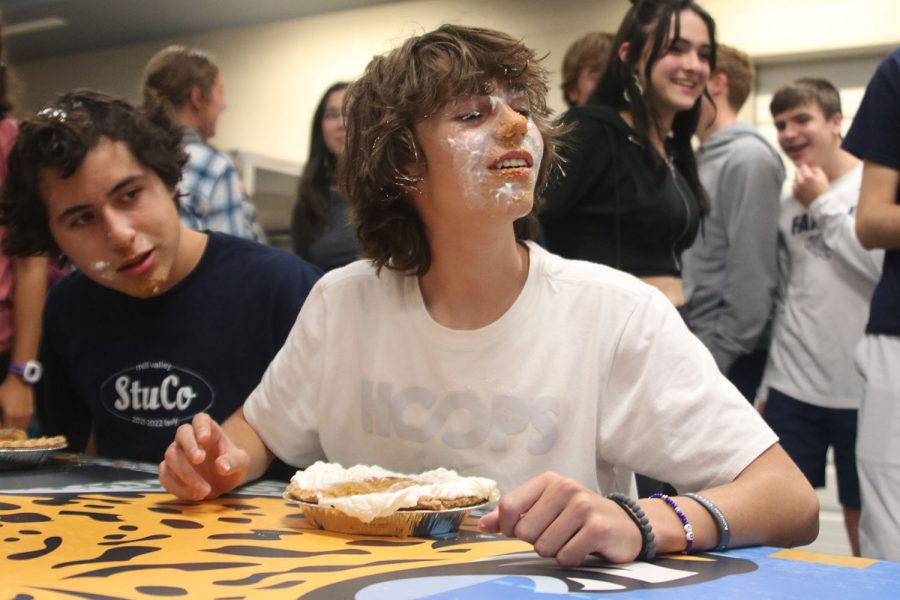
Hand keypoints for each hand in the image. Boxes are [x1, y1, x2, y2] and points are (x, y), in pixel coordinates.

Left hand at [0, 376, 33, 429]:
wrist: (19, 381)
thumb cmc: (5, 390)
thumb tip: (0, 421)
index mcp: (11, 414)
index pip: (6, 429)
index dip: (2, 427)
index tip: (0, 423)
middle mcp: (20, 416)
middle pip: (15, 429)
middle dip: (8, 427)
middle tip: (4, 421)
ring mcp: (27, 413)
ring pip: (23, 426)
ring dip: (16, 426)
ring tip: (10, 420)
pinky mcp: (32, 410)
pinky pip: (27, 421)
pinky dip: (22, 422)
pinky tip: (17, 417)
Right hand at [159, 413, 248, 500]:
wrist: (223, 480)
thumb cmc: (231, 464)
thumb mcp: (241, 463)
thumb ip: (233, 462)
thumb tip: (221, 466)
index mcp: (209, 430)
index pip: (200, 419)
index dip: (200, 426)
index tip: (205, 438)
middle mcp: (189, 438)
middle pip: (182, 434)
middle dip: (189, 447)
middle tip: (199, 460)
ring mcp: (177, 454)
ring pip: (171, 456)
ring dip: (186, 473)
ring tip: (205, 490)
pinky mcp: (169, 471)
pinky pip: (165, 476)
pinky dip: (178, 487)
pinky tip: (195, 496)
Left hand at [479, 471, 641, 566]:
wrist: (625, 525)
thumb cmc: (578, 517)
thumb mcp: (545, 508)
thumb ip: (513, 515)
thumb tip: (483, 525)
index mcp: (548, 480)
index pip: (509, 507)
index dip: (507, 527)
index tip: (518, 531)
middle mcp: (565, 488)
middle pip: (524, 531)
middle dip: (536, 541)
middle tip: (556, 534)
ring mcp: (583, 507)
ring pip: (544, 547)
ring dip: (554, 551)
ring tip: (570, 539)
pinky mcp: (597, 528)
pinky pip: (565, 557)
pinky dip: (570, 559)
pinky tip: (582, 547)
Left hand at [793, 164, 829, 206]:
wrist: (820, 203)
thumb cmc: (823, 190)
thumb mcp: (823, 176)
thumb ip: (815, 169)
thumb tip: (809, 167)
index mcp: (808, 177)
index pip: (803, 167)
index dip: (806, 167)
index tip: (808, 170)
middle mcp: (800, 182)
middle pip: (797, 172)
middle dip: (802, 173)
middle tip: (808, 177)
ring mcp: (796, 188)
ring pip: (794, 179)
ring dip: (799, 179)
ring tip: (806, 183)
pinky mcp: (794, 194)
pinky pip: (793, 186)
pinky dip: (797, 186)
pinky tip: (803, 188)